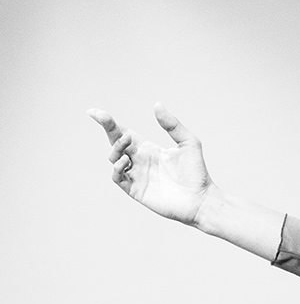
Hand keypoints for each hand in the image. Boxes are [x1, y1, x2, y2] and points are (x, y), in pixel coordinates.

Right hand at [88, 103, 213, 225]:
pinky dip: (116, 168)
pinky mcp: (136, 190)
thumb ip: (172, 124)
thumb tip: (157, 104)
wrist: (201, 199)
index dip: (108, 122)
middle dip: (108, 130)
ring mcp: (136, 176)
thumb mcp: (188, 142)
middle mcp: (139, 161)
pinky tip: (126, 160)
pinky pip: (117, 177)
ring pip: (114, 158)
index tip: (94, 112)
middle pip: (115, 143)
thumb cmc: (197, 172)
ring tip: (126, 141)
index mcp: (148, 149)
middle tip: (106, 120)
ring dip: (115, 147)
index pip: (123, 133)